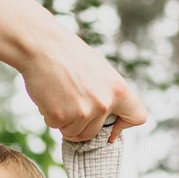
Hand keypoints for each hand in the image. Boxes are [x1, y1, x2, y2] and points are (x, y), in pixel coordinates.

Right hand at [19, 34, 147, 143]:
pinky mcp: (60, 117)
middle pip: (95, 132)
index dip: (124, 126)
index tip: (111, 128)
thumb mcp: (100, 71)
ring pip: (74, 133)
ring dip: (65, 121)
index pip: (137, 116)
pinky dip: (49, 115)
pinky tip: (49, 95)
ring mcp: (82, 112)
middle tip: (70, 101)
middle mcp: (104, 103)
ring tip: (60, 95)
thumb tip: (107, 116)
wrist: (41, 45)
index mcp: (119, 89)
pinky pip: (55, 126)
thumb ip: (108, 93)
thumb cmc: (69, 55)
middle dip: (82, 124)